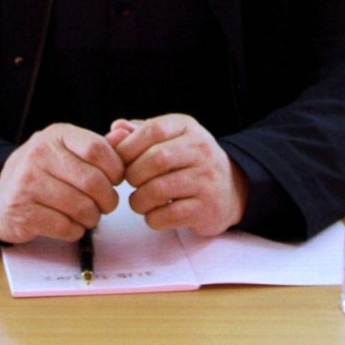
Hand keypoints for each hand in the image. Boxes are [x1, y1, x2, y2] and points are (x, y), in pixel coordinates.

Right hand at [0, 123, 123, 244]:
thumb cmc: (44, 171)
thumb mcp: (67, 149)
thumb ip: (98, 145)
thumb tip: (125, 134)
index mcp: (56, 135)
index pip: (97, 149)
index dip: (115, 168)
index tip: (116, 180)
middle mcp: (39, 154)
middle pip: (93, 181)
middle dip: (108, 199)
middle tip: (106, 204)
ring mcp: (28, 183)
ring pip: (81, 207)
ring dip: (92, 217)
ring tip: (88, 214)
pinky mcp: (23, 212)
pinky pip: (65, 227)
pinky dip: (75, 230)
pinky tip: (70, 224)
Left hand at [111, 114, 247, 236]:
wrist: (231, 188)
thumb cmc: (188, 161)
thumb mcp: (169, 138)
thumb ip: (139, 133)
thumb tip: (113, 132)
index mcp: (187, 127)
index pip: (153, 130)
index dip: (128, 146)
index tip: (118, 160)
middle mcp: (200, 150)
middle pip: (155, 159)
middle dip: (132, 174)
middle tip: (130, 182)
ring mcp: (206, 180)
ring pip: (158, 189)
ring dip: (138, 199)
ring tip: (139, 199)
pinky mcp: (206, 209)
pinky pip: (168, 215)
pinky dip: (152, 217)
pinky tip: (154, 213)